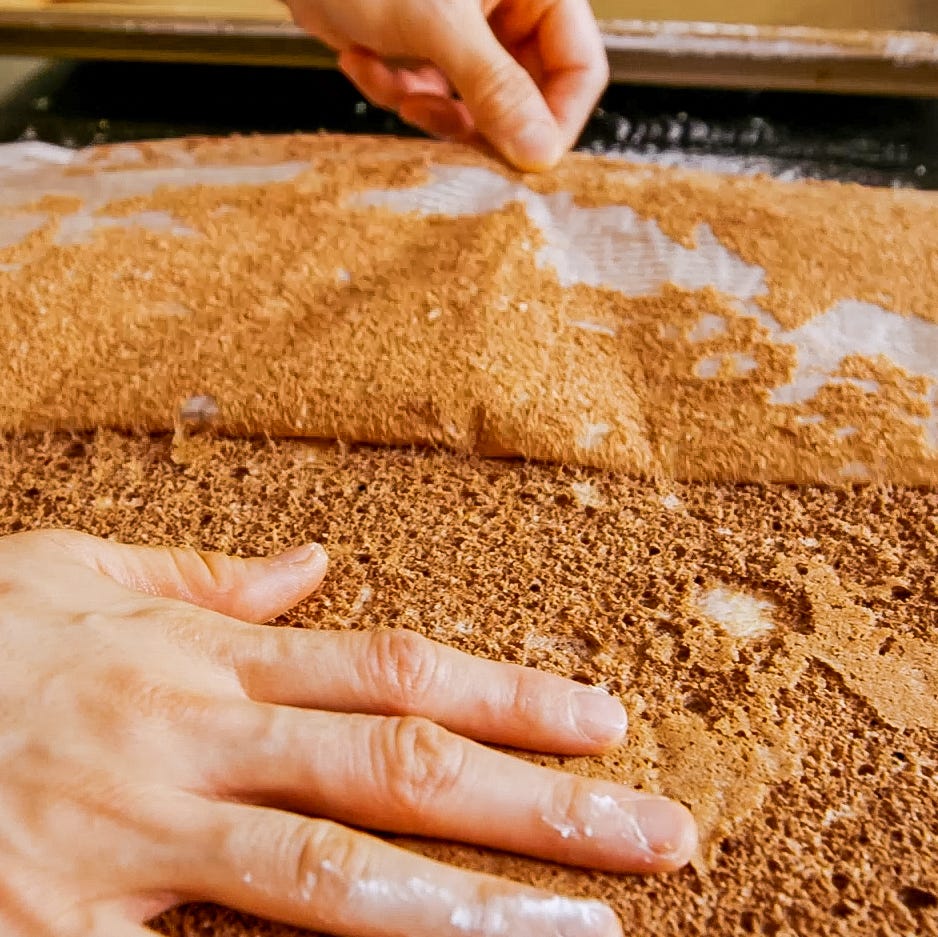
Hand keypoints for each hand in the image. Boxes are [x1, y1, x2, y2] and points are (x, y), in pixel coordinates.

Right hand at [0, 529, 695, 936]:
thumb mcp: (79, 576)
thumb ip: (202, 577)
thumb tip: (308, 567)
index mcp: (208, 658)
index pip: (396, 671)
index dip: (510, 699)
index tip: (606, 723)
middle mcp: (195, 739)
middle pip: (400, 767)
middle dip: (540, 804)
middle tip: (655, 834)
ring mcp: (139, 837)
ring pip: (330, 875)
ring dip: (466, 910)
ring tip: (583, 936)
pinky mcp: (69, 927)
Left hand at [284, 0, 608, 170]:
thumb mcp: (438, 22)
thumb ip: (495, 88)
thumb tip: (539, 151)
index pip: (580, 68)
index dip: (554, 121)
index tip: (522, 159)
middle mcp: (508, 7)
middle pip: (527, 95)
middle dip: (482, 122)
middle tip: (453, 136)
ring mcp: (465, 29)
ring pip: (476, 105)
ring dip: (433, 112)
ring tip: (401, 95)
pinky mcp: (423, 44)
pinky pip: (429, 93)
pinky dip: (394, 89)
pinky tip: (361, 59)